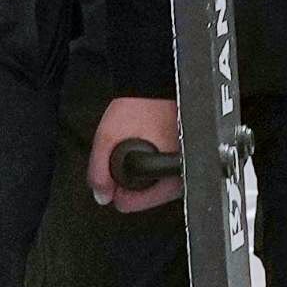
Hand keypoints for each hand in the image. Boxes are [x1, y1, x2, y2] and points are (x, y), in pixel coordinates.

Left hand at [93, 94, 180, 210]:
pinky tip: (146, 147)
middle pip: (143, 197)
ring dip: (140, 174)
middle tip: (121, 157)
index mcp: (167, 180)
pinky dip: (151, 165)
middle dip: (128, 183)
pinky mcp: (187, 158)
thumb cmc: (143, 105)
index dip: (115, 191)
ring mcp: (185, 168)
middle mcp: (181, 178)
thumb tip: (102, 195)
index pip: (131, 204)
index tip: (110, 180)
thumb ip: (99, 172)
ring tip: (134, 148)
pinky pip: (163, 172)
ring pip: (153, 186)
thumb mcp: (107, 138)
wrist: (160, 82)